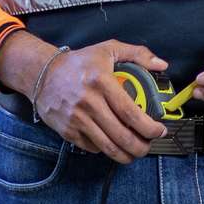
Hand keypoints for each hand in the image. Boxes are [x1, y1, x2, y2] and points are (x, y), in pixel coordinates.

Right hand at [18, 38, 167, 162]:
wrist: (42, 73)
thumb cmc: (79, 62)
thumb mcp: (108, 49)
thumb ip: (138, 54)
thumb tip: (162, 65)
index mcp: (102, 82)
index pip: (130, 113)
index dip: (148, 127)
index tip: (159, 131)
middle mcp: (89, 103)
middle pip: (121, 135)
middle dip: (140, 146)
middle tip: (148, 146)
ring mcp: (76, 119)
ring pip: (107, 146)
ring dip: (125, 155)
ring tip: (135, 153)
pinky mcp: (67, 131)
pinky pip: (91, 147)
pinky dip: (105, 150)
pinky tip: (113, 145)